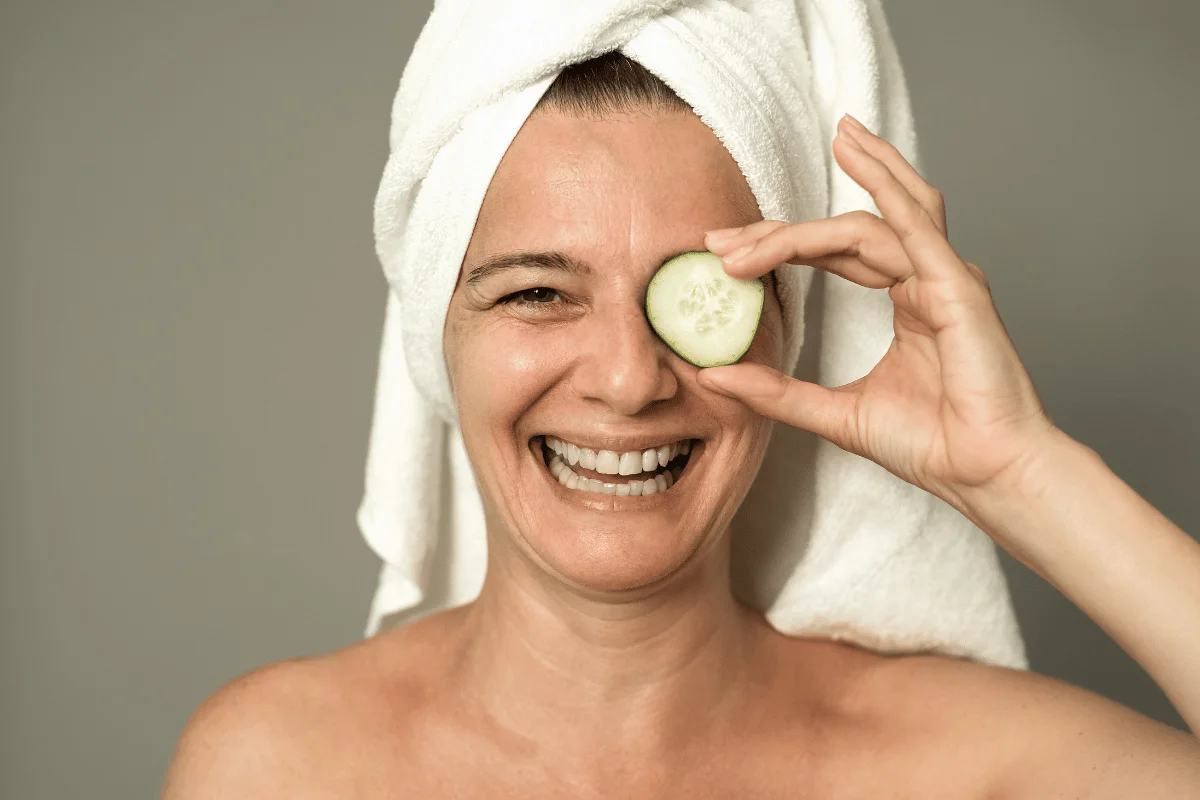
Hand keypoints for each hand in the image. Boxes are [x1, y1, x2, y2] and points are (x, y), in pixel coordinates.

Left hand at [698, 114, 1057, 506]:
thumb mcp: (834, 413)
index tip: (722, 255)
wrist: (985, 474)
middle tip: (721, 237)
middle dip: (781, 230)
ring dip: (820, 206)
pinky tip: (855, 157)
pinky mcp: (956, 286)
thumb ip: (776, 391)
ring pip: (872, 222)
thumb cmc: (932, 445)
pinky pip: (913, 226)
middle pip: (847, 231)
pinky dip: (884, 189)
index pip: (835, 254)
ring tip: (787, 183)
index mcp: (906, 301)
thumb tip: (713, 376)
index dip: (779, 247)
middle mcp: (924, 279)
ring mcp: (943, 277)